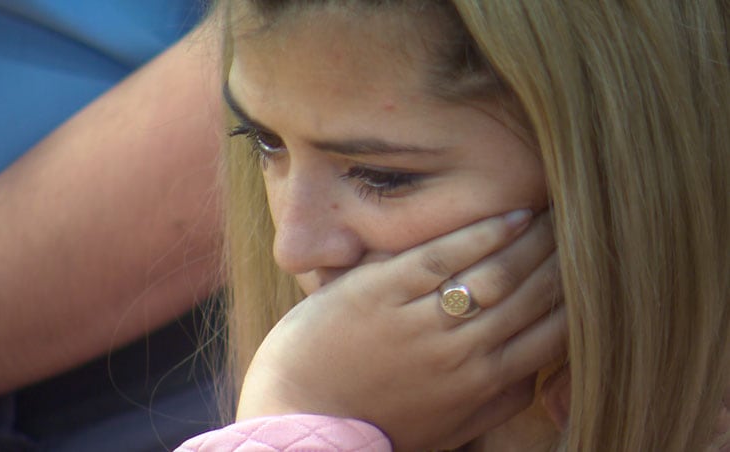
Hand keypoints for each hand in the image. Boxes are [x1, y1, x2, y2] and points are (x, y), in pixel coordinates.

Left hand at [236, 210, 565, 450]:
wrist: (300, 420)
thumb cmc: (376, 422)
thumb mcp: (449, 428)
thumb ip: (495, 402)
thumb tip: (535, 376)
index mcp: (481, 384)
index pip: (554, 333)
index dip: (580, 296)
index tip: (589, 268)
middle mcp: (461, 352)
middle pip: (534, 295)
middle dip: (565, 258)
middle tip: (580, 229)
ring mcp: (421, 321)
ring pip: (497, 272)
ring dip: (535, 239)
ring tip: (553, 214)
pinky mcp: (381, 292)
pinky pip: (444, 255)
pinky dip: (484, 232)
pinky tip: (512, 214)